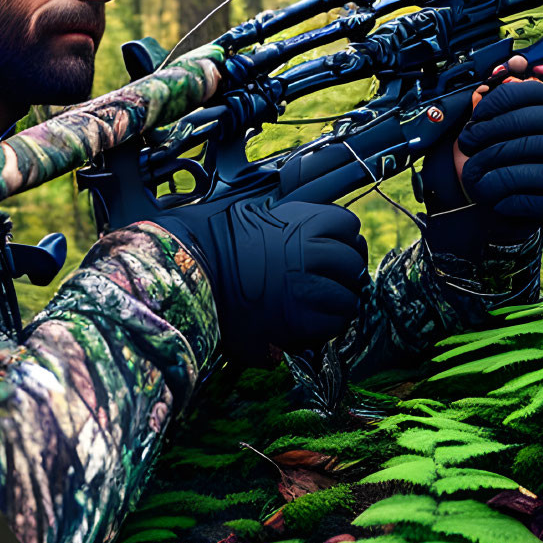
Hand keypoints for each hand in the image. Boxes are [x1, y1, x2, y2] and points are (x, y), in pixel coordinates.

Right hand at [160, 199, 367, 364]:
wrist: (190, 277)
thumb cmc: (214, 246)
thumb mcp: (252, 215)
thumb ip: (285, 220)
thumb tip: (309, 225)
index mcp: (301, 221)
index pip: (348, 225)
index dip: (344, 239)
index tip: (333, 251)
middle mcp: (309, 250)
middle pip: (352, 261)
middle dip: (346, 273)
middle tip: (329, 284)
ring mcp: (307, 286)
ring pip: (350, 296)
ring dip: (339, 302)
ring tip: (318, 307)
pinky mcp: (299, 320)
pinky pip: (333, 324)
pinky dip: (325, 326)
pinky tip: (307, 325)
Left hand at [417, 56, 542, 243]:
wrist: (479, 202)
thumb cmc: (479, 160)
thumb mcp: (475, 128)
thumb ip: (487, 100)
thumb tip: (510, 65)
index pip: (535, 92)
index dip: (502, 100)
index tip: (475, 116)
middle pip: (539, 120)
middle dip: (495, 130)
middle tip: (467, 143)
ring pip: (537, 153)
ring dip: (495, 162)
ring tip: (473, 171)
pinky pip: (537, 191)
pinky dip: (506, 193)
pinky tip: (491, 194)